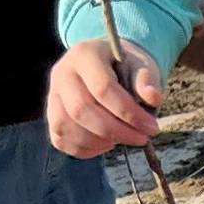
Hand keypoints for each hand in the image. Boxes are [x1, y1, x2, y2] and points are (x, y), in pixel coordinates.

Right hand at [46, 40, 161, 157]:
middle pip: (81, 110)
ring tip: (124, 139)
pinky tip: (107, 144)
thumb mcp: (142, 65)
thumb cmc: (128, 66)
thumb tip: (153, 98)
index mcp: (84, 54)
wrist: (108, 64)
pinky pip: (60, 139)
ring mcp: (52, 95)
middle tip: (141, 139)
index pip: (103, 88)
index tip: (152, 127)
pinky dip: (84, 149)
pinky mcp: (50, 114)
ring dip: (99, 141)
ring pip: (66, 126)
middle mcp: (61, 73)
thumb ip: (147, 80)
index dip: (128, 112)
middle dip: (115, 131)